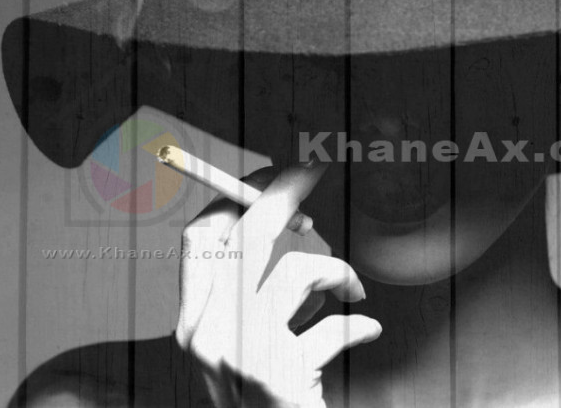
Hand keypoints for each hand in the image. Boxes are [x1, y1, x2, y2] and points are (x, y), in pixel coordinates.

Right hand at [175, 166, 381, 407]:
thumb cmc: (274, 397)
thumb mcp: (249, 344)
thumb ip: (258, 293)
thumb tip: (296, 226)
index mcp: (193, 322)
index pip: (201, 237)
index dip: (238, 198)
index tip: (271, 178)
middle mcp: (205, 336)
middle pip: (246, 236)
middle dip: (285, 198)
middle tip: (314, 174)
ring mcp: (238, 357)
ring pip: (298, 272)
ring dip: (339, 273)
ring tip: (354, 292)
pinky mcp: (278, 376)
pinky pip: (335, 324)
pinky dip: (359, 326)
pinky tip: (367, 332)